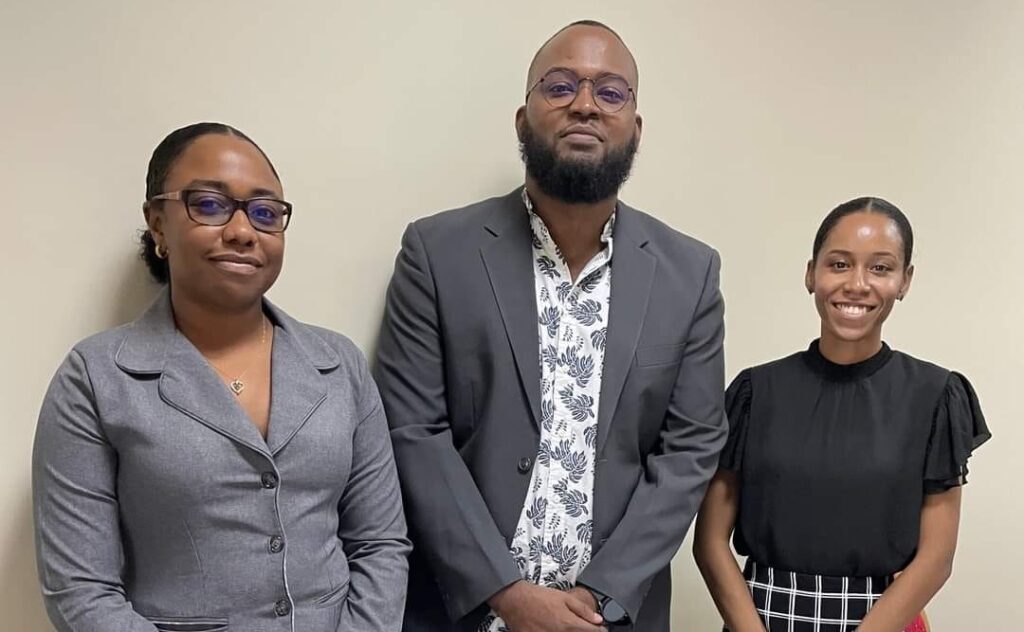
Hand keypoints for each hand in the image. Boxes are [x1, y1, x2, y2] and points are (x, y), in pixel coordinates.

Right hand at [488, 581, 604, 630]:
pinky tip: (554, 628)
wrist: (515, 600)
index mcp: (569, 624)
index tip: (600, 629)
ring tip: (564, 626)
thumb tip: (598, 619)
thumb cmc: (538, 597)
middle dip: (584, 631)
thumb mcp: (564, 597)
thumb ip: (583, 609)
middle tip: (579, 626)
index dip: (599, 630)